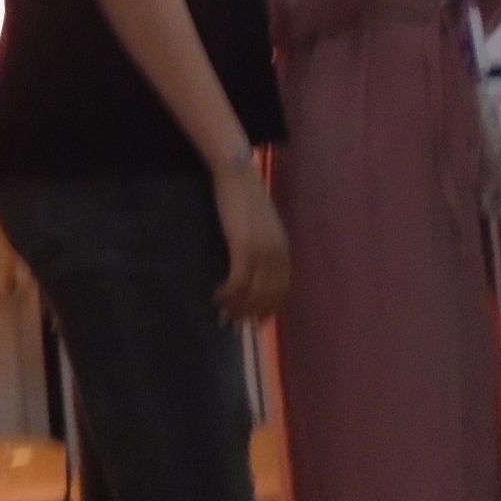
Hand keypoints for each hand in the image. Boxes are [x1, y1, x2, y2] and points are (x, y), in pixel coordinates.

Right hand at [210, 156, 290, 320]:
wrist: (237, 175)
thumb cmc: (245, 198)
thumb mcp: (262, 226)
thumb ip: (263, 247)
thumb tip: (254, 271)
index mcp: (284, 250)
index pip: (281, 290)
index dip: (269, 309)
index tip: (256, 322)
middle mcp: (277, 254)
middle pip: (267, 296)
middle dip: (251, 314)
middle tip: (234, 325)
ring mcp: (261, 252)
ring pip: (252, 293)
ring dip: (237, 308)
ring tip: (223, 314)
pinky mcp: (243, 248)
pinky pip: (238, 282)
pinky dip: (228, 294)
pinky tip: (217, 296)